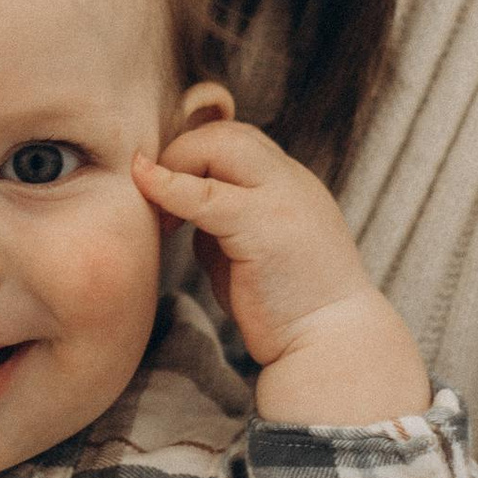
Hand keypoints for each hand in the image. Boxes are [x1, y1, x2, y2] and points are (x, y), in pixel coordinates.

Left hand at [134, 117, 428, 425]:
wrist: (333, 343)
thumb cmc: (286, 309)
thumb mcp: (249, 252)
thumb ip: (219, 223)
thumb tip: (178, 208)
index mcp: (291, 185)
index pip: (239, 141)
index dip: (196, 155)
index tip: (170, 195)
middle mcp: (292, 182)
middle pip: (229, 133)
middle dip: (183, 152)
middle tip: (156, 196)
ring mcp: (282, 200)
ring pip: (222, 145)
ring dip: (177, 164)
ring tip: (163, 214)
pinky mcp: (264, 227)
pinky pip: (207, 193)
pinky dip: (169, 184)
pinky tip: (145, 183)